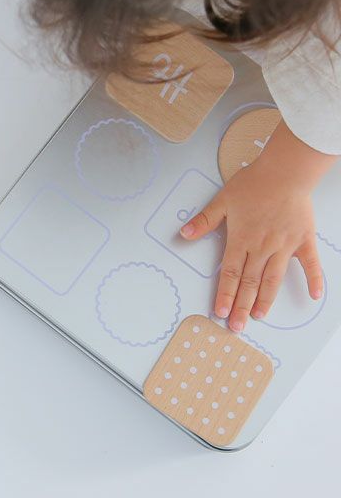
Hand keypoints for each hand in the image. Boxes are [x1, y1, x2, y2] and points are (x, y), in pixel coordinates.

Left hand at [180, 122, 335, 331]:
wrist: (286, 171)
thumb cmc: (254, 183)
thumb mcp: (222, 200)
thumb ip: (204, 220)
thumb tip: (183, 234)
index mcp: (241, 239)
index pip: (229, 273)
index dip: (224, 294)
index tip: (220, 312)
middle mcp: (262, 247)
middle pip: (249, 282)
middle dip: (241, 305)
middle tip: (236, 326)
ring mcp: (284, 246)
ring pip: (273, 278)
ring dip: (266, 299)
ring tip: (258, 316)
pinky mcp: (303, 240)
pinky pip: (310, 264)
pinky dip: (313, 280)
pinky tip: (314, 296)